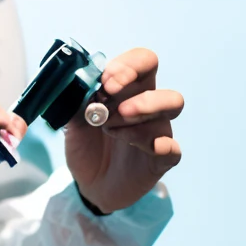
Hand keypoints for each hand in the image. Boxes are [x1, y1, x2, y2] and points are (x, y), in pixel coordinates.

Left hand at [64, 47, 182, 213]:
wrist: (89, 184)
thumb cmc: (87, 145)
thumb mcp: (73, 121)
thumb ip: (74, 100)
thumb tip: (73, 80)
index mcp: (128, 89)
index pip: (142, 61)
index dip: (127, 65)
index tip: (104, 81)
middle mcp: (148, 105)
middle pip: (157, 70)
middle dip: (135, 79)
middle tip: (108, 93)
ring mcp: (158, 130)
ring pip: (173, 103)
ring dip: (143, 108)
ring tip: (112, 127)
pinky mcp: (161, 158)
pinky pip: (172, 148)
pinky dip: (159, 145)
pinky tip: (140, 147)